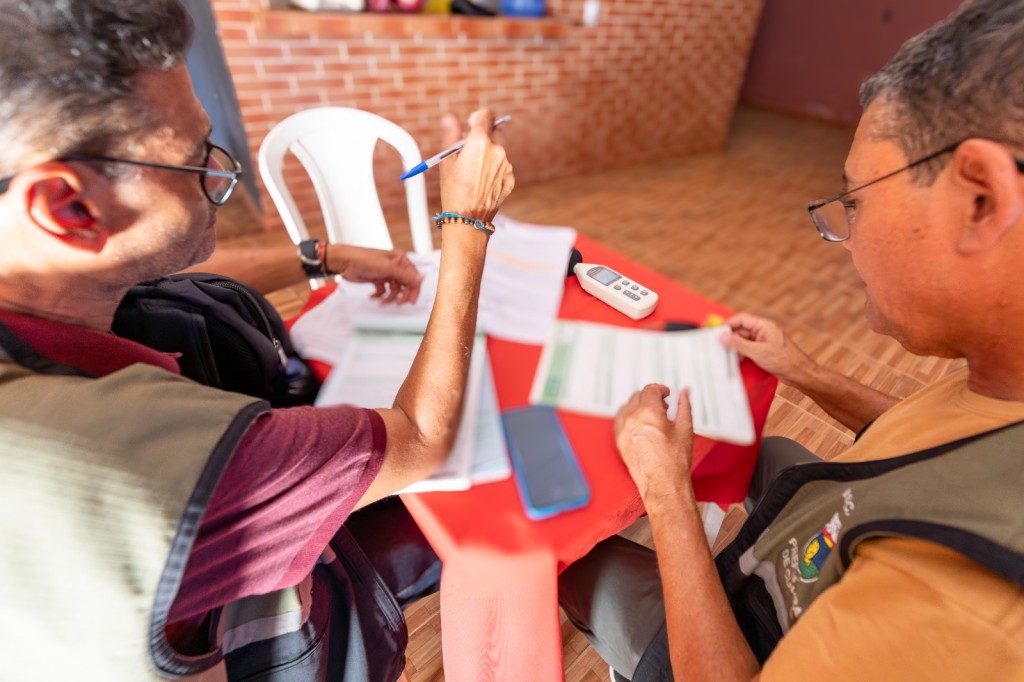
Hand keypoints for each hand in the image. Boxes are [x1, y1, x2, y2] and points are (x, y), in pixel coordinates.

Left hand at [331, 245, 423, 303]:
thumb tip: (421, 279)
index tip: (412, 300)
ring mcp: (386, 273)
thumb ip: (405, 275)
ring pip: (395, 290)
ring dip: (390, 297)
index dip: (414, 289)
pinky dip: (380, 295)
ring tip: (383, 302)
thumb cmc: (364, 259)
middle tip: (399, 303)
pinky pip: (384, 291)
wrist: (345, 262)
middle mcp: (395, 266)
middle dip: (402, 295)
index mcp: (400, 260)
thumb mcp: (387, 268)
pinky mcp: (378, 280)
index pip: (413, 276)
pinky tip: (374, 297)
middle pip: (405, 285)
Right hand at [438, 109, 514, 223]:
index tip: (471, 123)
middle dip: (486, 135)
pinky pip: (503, 166)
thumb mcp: (447, 161)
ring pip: (500, 150)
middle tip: (472, 146)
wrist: (468, 218)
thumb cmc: (454, 190)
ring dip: (490, 153)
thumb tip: (450, 118)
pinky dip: (495, 168)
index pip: (486, 116)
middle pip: (497, 131)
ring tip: (474, 170)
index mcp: (480, 142)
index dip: (478, 117)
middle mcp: (497, 150)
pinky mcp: (511, 178)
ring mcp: (507, 165)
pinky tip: (481, 181)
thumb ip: (451, 135)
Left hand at [613, 384, 694, 505]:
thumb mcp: (685, 428)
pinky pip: (620, 420)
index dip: (660, 389)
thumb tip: (685, 392)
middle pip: (638, 396)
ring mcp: (623, 430)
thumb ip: (684, 406)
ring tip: (653, 416)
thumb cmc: (675, 461)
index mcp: (649, 413)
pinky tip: (640, 424)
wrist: (663, 485)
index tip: (666, 394)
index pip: (650, 390)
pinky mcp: (619, 441)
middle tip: (663, 406)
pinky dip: (629, 417)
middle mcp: (632, 419)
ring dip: (639, 406)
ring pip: (627, 406)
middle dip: (651, 397)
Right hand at [719, 312, 814, 382]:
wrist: (799, 373)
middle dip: (731, 338)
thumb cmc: (784, 360)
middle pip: (742, 330)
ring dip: (737, 347)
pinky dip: (742, 353)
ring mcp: (764, 341)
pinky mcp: (765, 350)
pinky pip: (749, 348)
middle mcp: (764, 331)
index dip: (729, 324)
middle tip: (720, 346)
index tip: (718, 332)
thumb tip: (722, 336)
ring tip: (730, 355)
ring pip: (745, 340)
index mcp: (764, 326)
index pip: (742, 319)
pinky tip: (739, 360)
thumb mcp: (757, 352)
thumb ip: (738, 344)